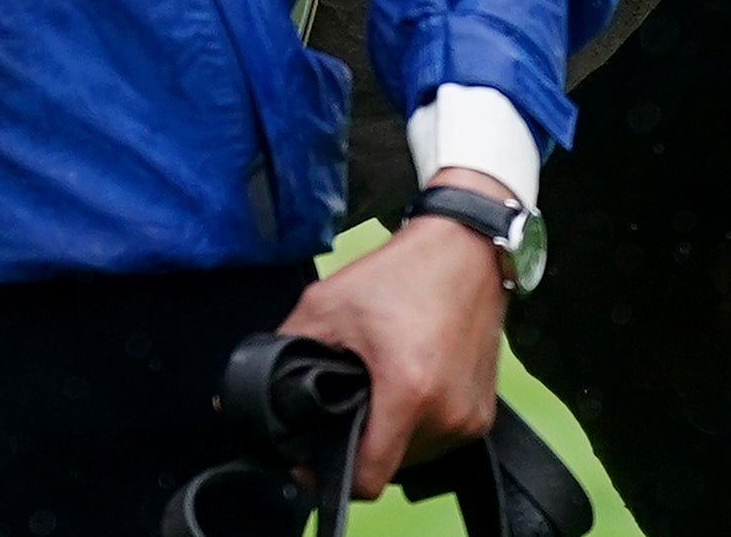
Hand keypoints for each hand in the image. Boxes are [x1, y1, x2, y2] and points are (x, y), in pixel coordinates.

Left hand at [279, 179, 506, 497]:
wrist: (466, 250)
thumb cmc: (401, 274)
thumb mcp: (326, 305)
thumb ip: (285, 351)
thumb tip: (247, 394)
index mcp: (408, 393)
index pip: (368, 479)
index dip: (331, 475)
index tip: (313, 457)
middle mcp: (447, 415)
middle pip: (388, 467)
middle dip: (360, 443)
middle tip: (345, 403)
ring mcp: (470, 419)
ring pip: (414, 458)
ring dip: (390, 437)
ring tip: (377, 391)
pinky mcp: (483, 414)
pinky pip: (438, 441)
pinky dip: (418, 426)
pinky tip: (405, 388)